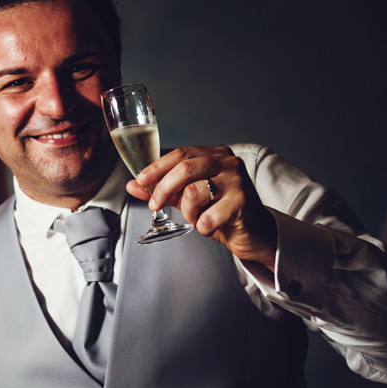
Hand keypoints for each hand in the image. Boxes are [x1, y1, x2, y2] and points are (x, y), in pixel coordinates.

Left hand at [128, 145, 277, 268]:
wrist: (253, 233)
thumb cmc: (221, 211)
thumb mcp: (188, 198)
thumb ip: (163, 189)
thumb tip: (133, 185)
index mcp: (215, 155)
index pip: (180, 154)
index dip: (157, 167)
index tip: (140, 181)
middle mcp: (229, 163)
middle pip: (185, 168)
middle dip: (163, 188)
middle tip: (154, 205)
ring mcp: (237, 182)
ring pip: (194, 192)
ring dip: (187, 211)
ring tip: (195, 217)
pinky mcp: (242, 204)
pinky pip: (207, 217)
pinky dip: (201, 226)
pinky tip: (210, 226)